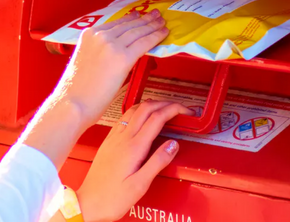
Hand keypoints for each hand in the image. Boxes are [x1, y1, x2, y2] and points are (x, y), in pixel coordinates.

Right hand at [55, 10, 167, 126]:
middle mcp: (100, 35)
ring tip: (162, 22)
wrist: (72, 104)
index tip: (141, 15)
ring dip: (153, 26)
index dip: (132, 18)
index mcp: (89, 34)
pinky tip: (164, 34)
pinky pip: (144, 43)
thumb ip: (101, 50)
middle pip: (130, 24)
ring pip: (139, 31)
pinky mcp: (123, 57)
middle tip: (156, 15)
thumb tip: (119, 50)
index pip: (117, 23)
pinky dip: (156, 37)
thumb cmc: (77, 89)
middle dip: (146, 19)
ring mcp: (112, 45)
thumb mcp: (86, 59)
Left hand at [77, 101, 192, 221]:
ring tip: (163, 108)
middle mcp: (123, 138)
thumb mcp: (140, 186)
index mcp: (134, 147)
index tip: (185, 111)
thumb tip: (173, 144)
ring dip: (152, 104)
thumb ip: (158, 162)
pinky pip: (125, 117)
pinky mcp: (109, 140)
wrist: (87, 204)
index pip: (157, 117)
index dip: (173, 109)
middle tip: (178, 108)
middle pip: (147, 108)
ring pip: (135, 109)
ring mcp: (115, 137)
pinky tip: (142, 117)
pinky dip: (138, 110)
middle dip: (165, 103)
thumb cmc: (111, 199)